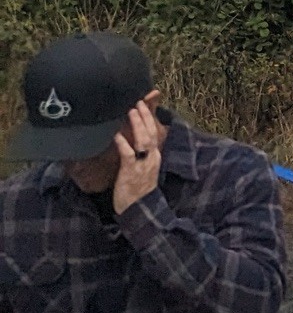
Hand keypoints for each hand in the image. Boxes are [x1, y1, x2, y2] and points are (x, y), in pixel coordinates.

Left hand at [109, 91, 163, 215]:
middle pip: (151, 133)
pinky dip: (123, 143)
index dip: (150, 119)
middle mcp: (151, 158)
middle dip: (146, 117)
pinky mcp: (131, 172)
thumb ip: (139, 156)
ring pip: (143, 140)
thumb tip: (131, 143)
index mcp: (155, 157)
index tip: (144, 105)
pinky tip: (116, 134)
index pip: (155, 134)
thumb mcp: (142, 170)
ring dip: (137, 125)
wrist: (139, 210)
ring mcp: (142, 165)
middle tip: (138, 102)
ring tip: (131, 111)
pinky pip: (128, 154)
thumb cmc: (137, 190)